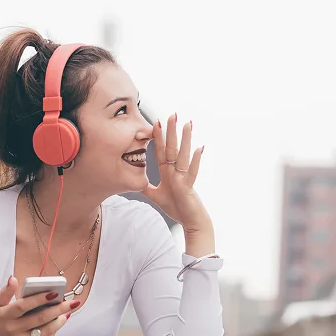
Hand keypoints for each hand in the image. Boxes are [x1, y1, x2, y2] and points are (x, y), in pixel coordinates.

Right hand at [0, 276, 80, 335]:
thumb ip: (5, 292)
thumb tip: (14, 279)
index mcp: (5, 315)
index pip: (23, 306)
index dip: (39, 299)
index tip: (54, 292)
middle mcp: (12, 329)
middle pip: (39, 318)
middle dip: (58, 309)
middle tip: (71, 302)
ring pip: (44, 331)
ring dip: (59, 321)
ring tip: (67, 312)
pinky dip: (53, 332)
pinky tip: (58, 323)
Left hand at [141, 114, 211, 231]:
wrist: (190, 221)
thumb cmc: (176, 208)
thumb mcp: (155, 196)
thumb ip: (146, 188)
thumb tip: (135, 182)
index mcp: (167, 172)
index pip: (161, 151)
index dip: (158, 138)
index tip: (155, 123)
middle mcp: (176, 171)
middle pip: (172, 148)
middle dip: (171, 131)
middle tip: (172, 115)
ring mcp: (183, 177)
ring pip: (183, 155)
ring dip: (185, 139)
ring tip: (187, 124)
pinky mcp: (189, 186)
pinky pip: (192, 172)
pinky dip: (195, 160)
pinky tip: (200, 148)